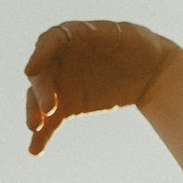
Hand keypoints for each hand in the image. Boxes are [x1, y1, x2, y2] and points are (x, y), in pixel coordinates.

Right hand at [23, 19, 182, 155]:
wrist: (151, 72)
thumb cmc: (139, 46)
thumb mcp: (128, 35)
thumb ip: (104, 34)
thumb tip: (81, 32)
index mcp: (72, 36)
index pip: (50, 42)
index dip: (39, 55)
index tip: (31, 71)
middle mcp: (59, 59)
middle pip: (42, 74)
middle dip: (42, 91)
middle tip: (49, 109)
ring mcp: (61, 84)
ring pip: (39, 99)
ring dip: (34, 113)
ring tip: (34, 128)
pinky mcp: (67, 106)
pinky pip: (50, 122)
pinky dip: (42, 135)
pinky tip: (35, 150)